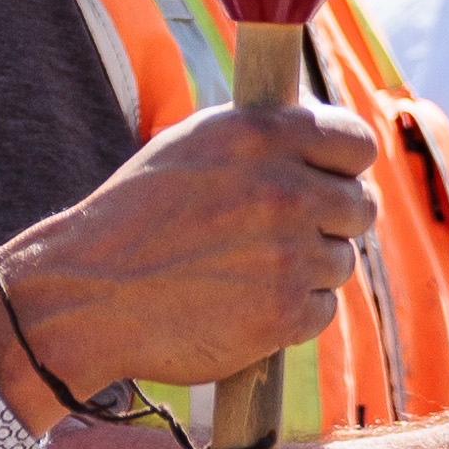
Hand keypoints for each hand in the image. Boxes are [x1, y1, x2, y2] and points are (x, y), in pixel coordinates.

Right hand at [0, 100, 379, 429]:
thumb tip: (322, 138)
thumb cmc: (135, 216)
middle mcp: (283, 190)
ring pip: (340, 261)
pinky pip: (322, 309)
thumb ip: (262, 137)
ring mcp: (288, 254)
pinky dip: (293, 312)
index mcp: (261, 135)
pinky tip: (245, 304)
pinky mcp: (286, 312)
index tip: (332, 179)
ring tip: (246, 271)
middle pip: (360, 206)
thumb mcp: (193, 147)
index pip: (357, 144)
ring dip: (306, 269)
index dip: (346, 164)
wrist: (87, 295)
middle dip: (330, 221)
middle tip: (284, 234)